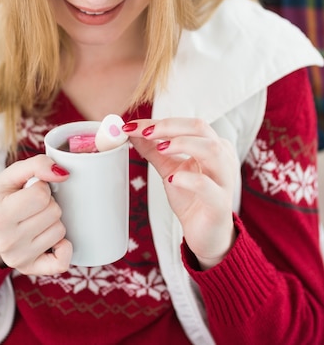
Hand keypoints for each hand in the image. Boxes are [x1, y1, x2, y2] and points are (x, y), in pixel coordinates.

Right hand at [0, 154, 72, 275]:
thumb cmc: (1, 196)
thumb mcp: (13, 173)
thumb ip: (38, 165)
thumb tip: (62, 174)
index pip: (42, 195)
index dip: (41, 187)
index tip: (30, 190)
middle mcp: (6, 241)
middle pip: (53, 213)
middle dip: (48, 203)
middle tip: (32, 205)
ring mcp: (17, 258)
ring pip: (60, 231)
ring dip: (52, 221)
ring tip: (35, 219)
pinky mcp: (29, 269)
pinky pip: (61, 263)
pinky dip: (63, 248)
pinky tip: (51, 239)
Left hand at [123, 118, 238, 268]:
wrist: (206, 234)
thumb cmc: (192, 197)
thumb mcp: (169, 168)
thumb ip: (153, 149)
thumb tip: (132, 130)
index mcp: (212, 145)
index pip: (187, 124)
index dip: (159, 122)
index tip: (133, 125)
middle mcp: (223, 157)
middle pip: (200, 128)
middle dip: (169, 127)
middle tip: (145, 132)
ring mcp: (224, 179)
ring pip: (211, 150)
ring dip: (182, 144)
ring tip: (160, 148)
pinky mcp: (220, 203)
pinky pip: (207, 185)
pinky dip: (188, 178)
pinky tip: (172, 179)